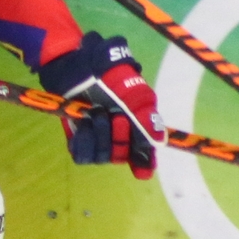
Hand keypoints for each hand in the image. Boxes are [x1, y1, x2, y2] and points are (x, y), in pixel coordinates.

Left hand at [38, 32, 162, 178]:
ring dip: (100, 136)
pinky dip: (84, 142)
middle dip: (120, 138)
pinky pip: (82, 155)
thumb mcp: (134, 94)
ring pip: (102, 157)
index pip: (144, 156)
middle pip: (122, 156)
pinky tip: (84, 126)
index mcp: (138, 128)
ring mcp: (98, 141)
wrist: (79, 67)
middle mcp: (119, 138)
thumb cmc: (111, 77)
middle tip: (117, 118)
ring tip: (97, 114)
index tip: (141, 170)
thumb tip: (160, 142)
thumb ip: (146, 118)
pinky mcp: (79, 140)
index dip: (143, 164)